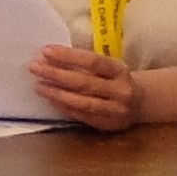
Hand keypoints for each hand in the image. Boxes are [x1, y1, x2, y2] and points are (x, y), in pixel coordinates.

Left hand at [28, 49, 147, 133]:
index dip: (68, 56)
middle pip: (84, 82)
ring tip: (38, 86)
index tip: (46, 51)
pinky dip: (64, 107)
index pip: (92, 61)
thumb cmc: (117, 79)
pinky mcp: (108, 124)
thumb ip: (87, 64)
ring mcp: (115, 110)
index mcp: (120, 70)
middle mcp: (120, 91)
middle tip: (35, 67)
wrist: (141, 102)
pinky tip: (51, 99)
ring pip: (82, 102)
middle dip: (56, 74)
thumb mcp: (110, 67)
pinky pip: (82, 116)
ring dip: (57, 94)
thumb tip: (51, 57)